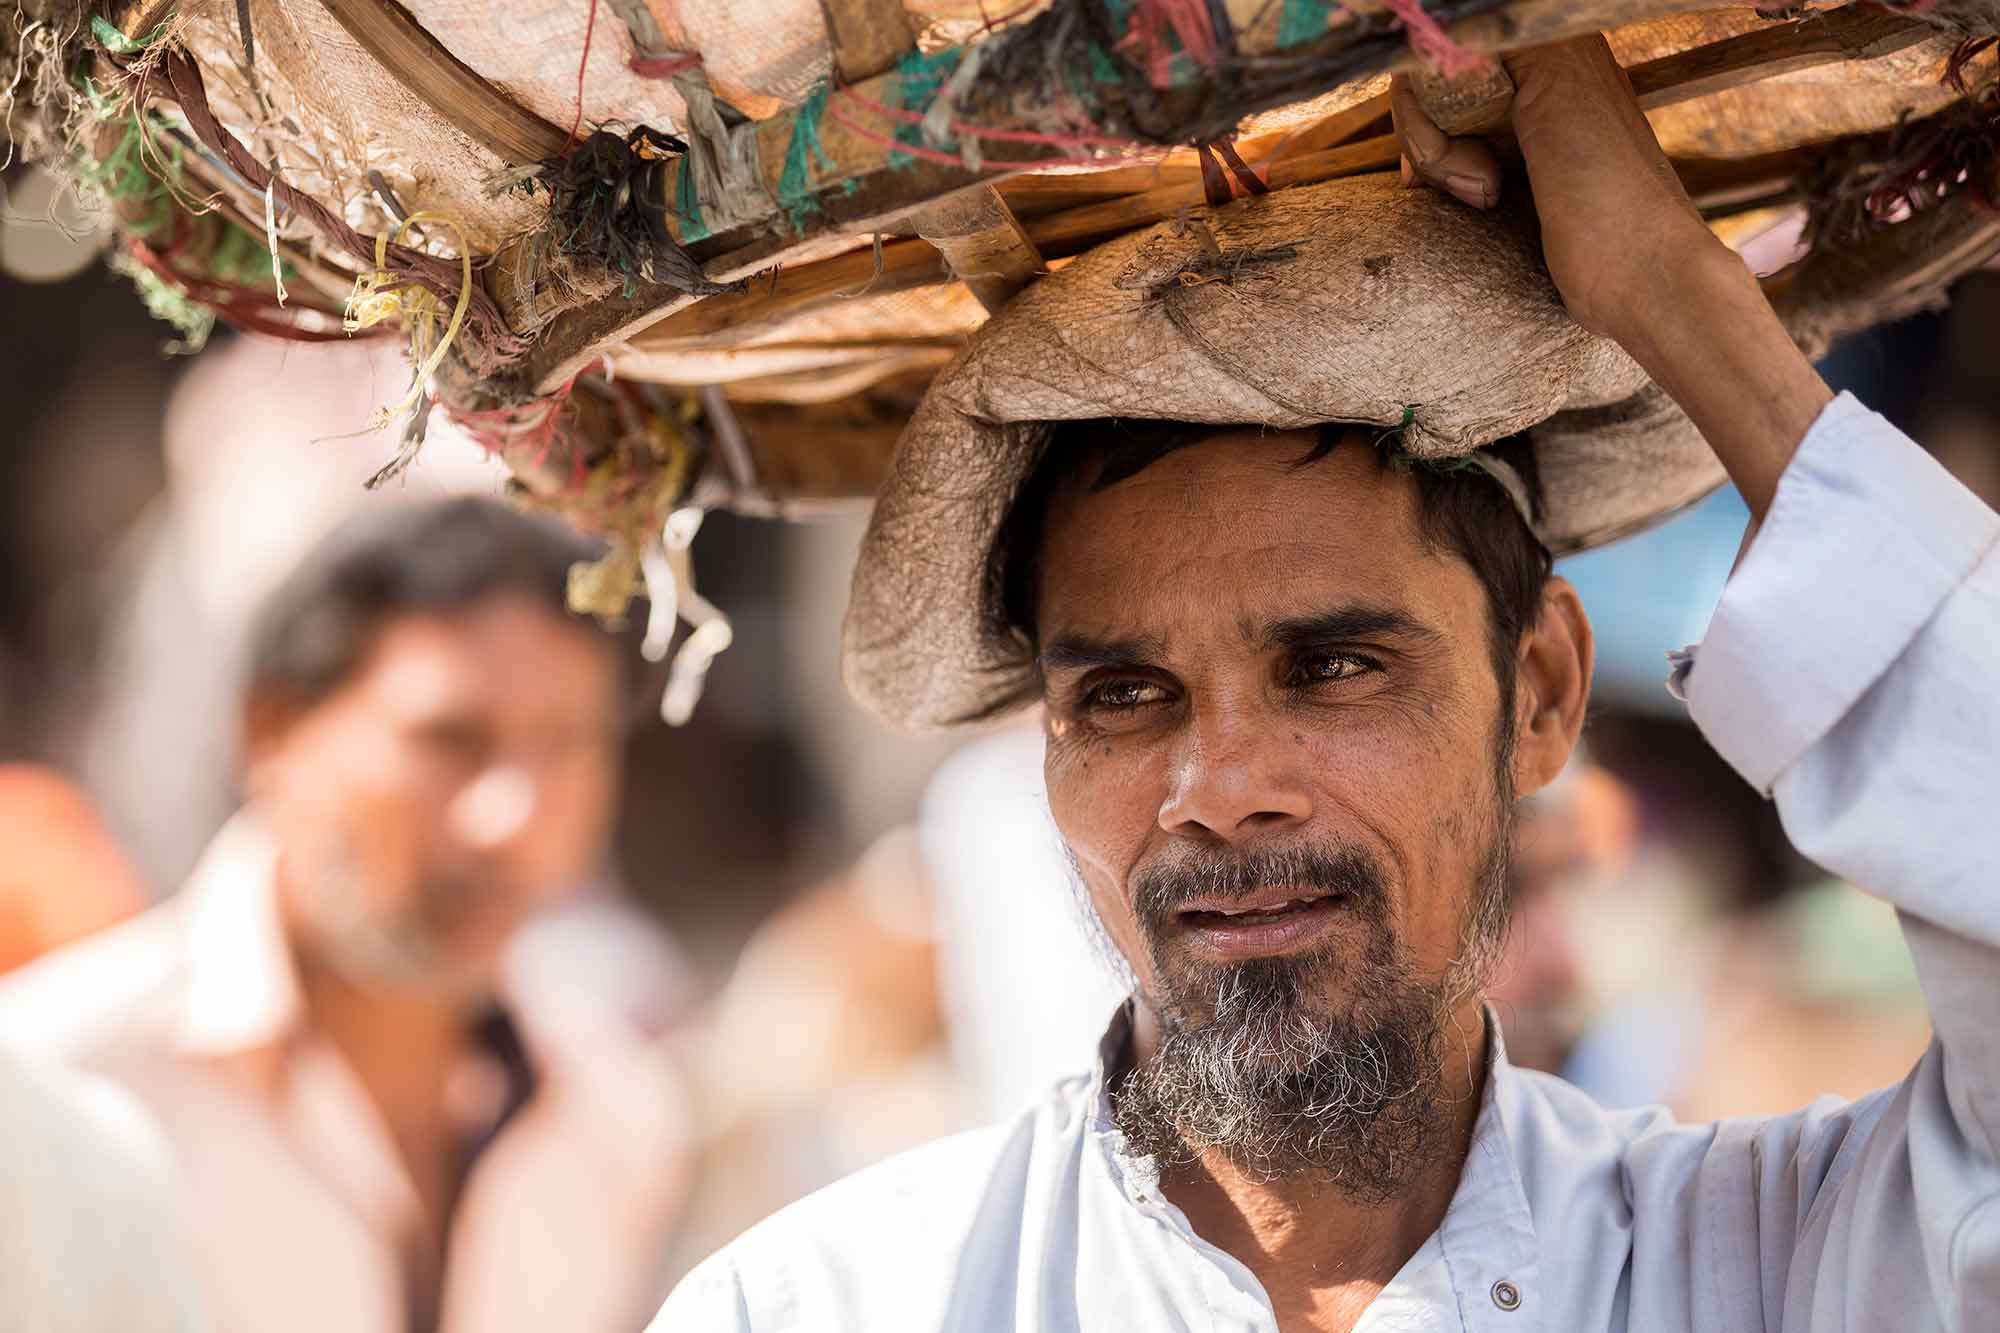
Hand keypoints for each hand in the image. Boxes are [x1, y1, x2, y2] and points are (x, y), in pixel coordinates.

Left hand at [1389, 34, 1832, 522]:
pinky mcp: (1544, 80)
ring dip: (1431, 151)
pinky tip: (1483, 196)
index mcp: (1561, 85)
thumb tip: (1443, 185)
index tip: (1461, 189)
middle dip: (1426, 138)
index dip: (1434, 126)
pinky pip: (1431, 88)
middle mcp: (1560, 56)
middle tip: (1467, 196)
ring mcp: (1554, 62)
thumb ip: (1496, 173)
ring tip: (1485, 202)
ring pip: (1427, 78)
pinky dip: (1434, 150)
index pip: (1458, 74)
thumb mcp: (1532, 212)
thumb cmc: (1600, 266)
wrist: (1658, 290)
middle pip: (1436, 72)